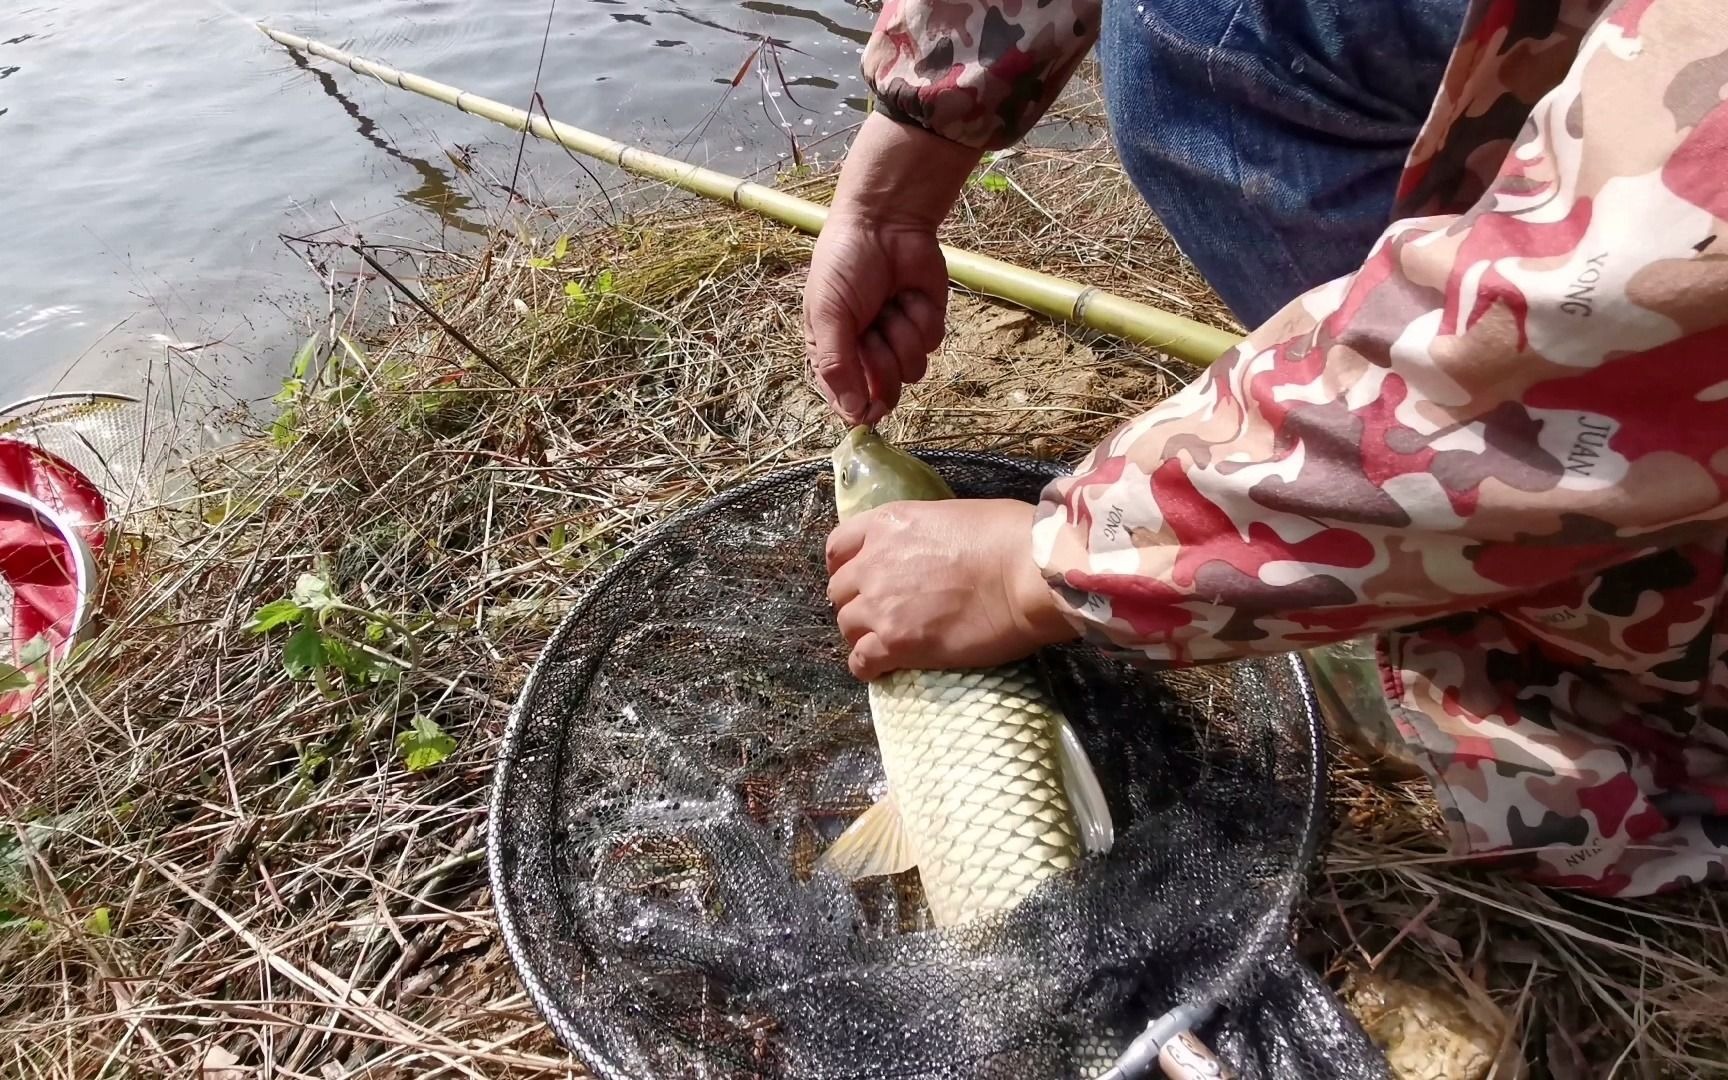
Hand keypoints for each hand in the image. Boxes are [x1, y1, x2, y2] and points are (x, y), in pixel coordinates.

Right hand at [802, 112, 981, 424]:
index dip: (860, 404)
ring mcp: (898, 340)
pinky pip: (931, 344)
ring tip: (890, 304)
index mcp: (833, 353)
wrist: (886, 222)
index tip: (868, 403)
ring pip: (912, 371)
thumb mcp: (829, 314)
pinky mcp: (926, 325)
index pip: (847, 401)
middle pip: (885, 393)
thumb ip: (836, 365)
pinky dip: (921, 319)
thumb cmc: (846, 263)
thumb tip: (852, 415)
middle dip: (884, 364)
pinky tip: (909, 294)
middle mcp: (866, 354)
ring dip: (903, 336)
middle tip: (875, 332)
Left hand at [825, 499, 1078, 679]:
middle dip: (856, 601)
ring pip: (847, 627)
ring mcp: (880, 605)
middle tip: (881, 613)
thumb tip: (927, 552)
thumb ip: (922, 535)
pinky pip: (861, 663)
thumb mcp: (951, 515)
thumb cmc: (1008, 536)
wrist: (1028, 572)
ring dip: (862, 634)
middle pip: (839, 591)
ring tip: (885, 642)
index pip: (838, 546)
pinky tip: (883, 668)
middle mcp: (873, 563)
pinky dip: (867, 667)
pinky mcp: (896, 643)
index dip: (846, 566)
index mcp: (887, 524)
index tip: (861, 577)